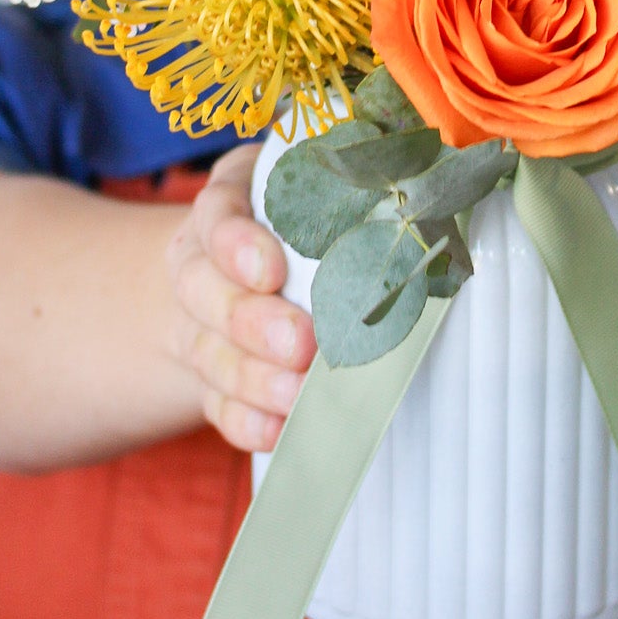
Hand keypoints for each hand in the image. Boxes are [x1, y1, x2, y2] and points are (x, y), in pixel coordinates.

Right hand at [166, 144, 316, 452]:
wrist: (237, 275)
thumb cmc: (295, 221)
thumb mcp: (308, 187)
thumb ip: (345, 188)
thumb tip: (420, 196)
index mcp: (225, 208)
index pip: (217, 217)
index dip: (238, 244)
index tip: (272, 270)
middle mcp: (198, 266)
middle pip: (205, 292)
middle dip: (252, 322)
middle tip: (301, 344)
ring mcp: (197, 327)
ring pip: (210, 354)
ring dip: (254, 379)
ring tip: (298, 395)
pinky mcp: (209, 379)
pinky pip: (215, 403)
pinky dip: (245, 420)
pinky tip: (277, 431)